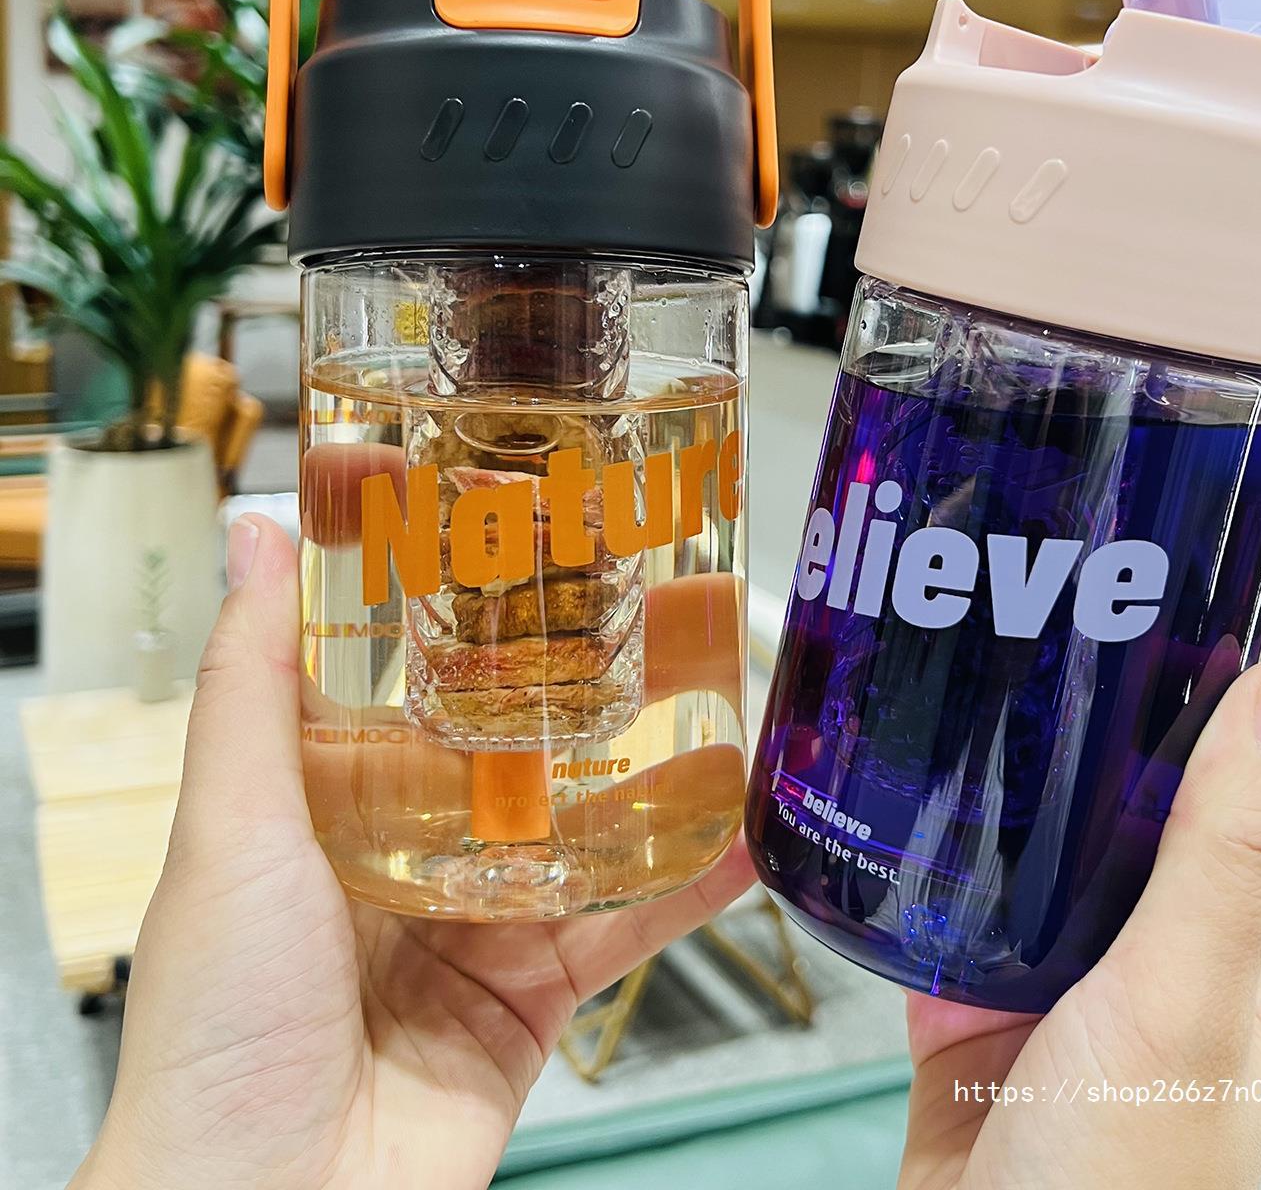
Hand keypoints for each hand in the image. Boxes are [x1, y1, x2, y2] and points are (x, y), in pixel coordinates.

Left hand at [75, 516, 751, 1189]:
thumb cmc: (220, 1025)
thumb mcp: (233, 827)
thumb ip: (255, 684)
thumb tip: (259, 533)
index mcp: (333, 806)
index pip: (421, 687)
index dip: (485, 618)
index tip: (551, 544)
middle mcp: (411, 858)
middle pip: (524, 753)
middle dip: (596, 689)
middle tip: (670, 611)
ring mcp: (479, 929)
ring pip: (588, 834)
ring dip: (662, 779)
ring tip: (733, 704)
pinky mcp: (534, 1001)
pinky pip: (623, 929)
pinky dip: (688, 890)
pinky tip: (742, 842)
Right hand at [899, 658, 1260, 1189]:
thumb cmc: (1112, 1184)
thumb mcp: (1181, 999)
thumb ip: (1228, 852)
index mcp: (1237, 937)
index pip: (1233, 769)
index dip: (1196, 676)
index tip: (1130, 585)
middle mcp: (1154, 950)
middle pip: (1117, 797)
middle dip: (1068, 716)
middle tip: (1002, 610)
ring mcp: (1061, 982)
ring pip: (1025, 845)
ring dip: (990, 784)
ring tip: (936, 682)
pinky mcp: (973, 1011)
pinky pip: (947, 908)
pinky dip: (921, 865)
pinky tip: (888, 812)